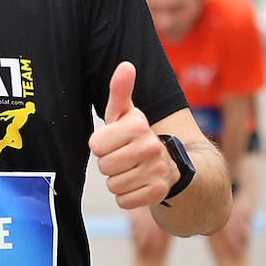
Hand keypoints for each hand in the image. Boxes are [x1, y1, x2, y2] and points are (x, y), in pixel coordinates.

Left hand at [88, 62, 173, 210]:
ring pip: (113, 185)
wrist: (169, 164)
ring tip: (132, 170)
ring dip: (118, 181)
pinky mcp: (159, 192)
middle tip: (125, 157)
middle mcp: (150, 147)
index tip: (116, 141)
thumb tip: (126, 65)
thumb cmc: (135, 136)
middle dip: (109, 164)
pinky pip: (124, 201)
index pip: (95, 146)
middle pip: (103, 167)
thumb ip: (120, 90)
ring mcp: (157, 171)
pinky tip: (138, 184)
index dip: (101, 145)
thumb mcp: (125, 113)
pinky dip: (127, 196)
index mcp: (137, 126)